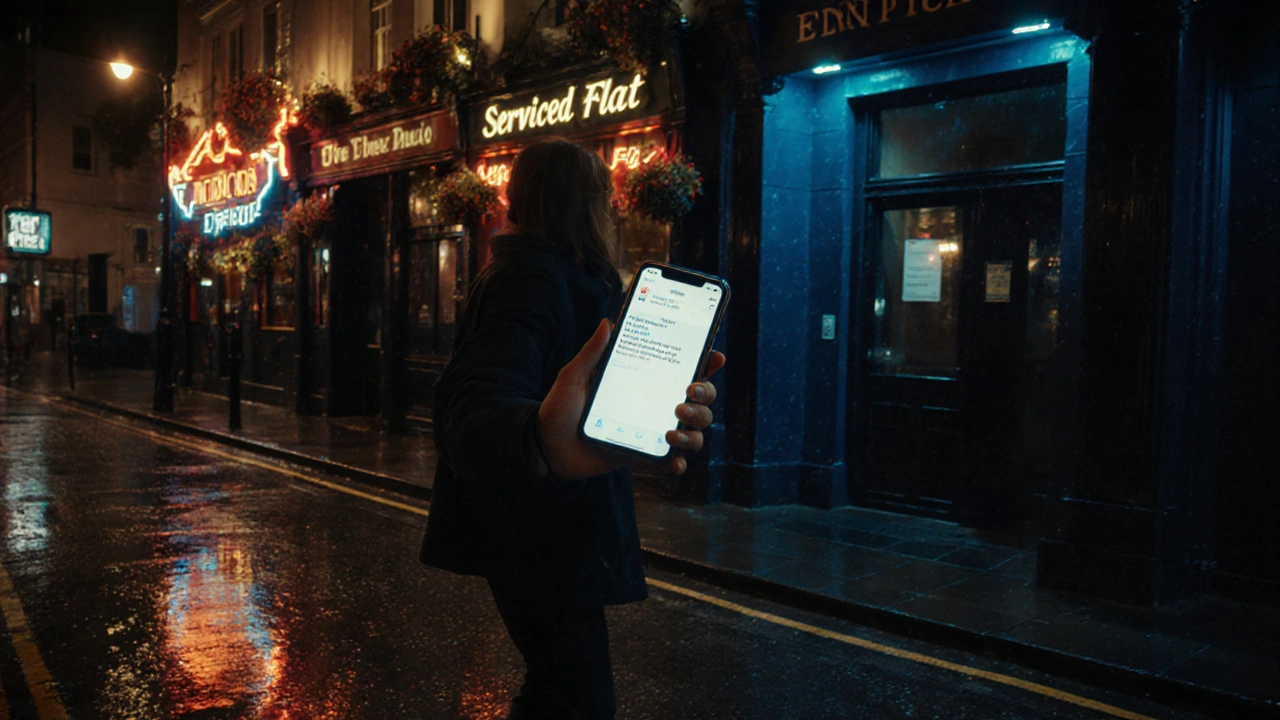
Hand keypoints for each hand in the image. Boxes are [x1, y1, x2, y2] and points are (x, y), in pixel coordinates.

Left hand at [535, 319, 726, 479]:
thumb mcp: (572, 377)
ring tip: (671, 429)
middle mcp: (653, 405)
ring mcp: (651, 432)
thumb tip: (607, 322)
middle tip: (687, 393)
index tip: (715, 356)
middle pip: (700, 401)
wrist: (545, 448)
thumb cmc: (559, 410)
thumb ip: (592, 353)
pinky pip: (670, 461)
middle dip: (705, 396)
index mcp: (642, 381)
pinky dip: (678, 461)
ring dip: (693, 431)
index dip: (705, 364)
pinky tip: (673, 460)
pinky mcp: (643, 456)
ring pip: (694, 432)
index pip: (682, 370)